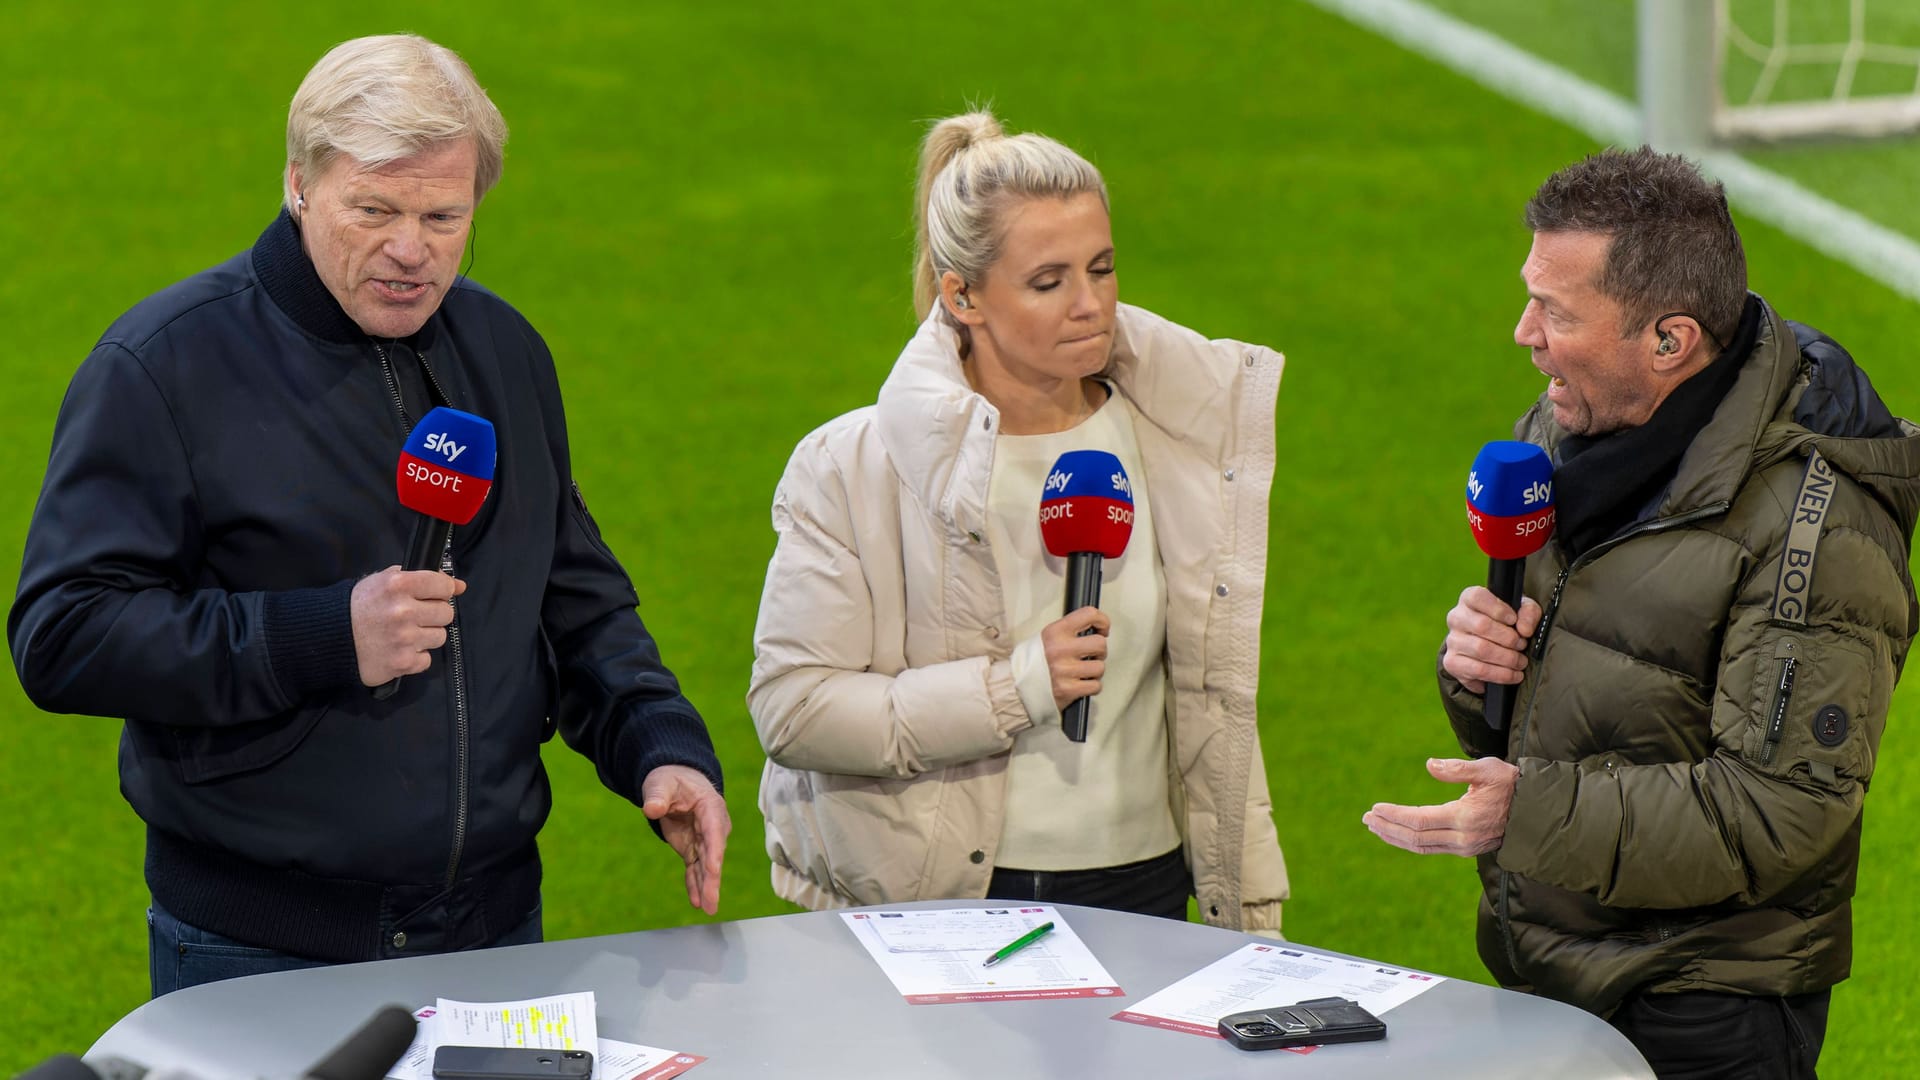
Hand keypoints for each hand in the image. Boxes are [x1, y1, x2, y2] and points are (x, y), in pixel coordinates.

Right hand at [350, 566, 466, 685]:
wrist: (329, 637)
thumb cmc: (358, 606)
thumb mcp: (383, 581)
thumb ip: (421, 577)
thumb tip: (459, 585)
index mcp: (398, 584)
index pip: (443, 586)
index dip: (441, 591)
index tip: (434, 595)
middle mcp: (403, 611)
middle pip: (446, 613)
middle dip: (433, 614)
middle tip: (415, 616)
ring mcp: (404, 638)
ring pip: (439, 637)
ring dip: (425, 636)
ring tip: (404, 634)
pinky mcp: (402, 662)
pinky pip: (426, 659)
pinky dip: (415, 656)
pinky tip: (398, 649)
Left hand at [642, 764, 730, 915]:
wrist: (675, 783)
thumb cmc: (671, 780)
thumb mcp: (661, 783)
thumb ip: (657, 796)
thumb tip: (651, 808)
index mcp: (710, 807)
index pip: (714, 831)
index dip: (714, 851)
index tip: (713, 870)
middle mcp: (713, 827)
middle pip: (714, 855)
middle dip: (713, 879)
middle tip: (712, 902)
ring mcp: (703, 840)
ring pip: (707, 867)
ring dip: (706, 888)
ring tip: (708, 909)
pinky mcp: (693, 849)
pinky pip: (695, 869)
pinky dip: (695, 885)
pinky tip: (697, 902)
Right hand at [1042, 606, 1109, 711]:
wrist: (1016, 686)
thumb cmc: (1033, 661)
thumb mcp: (1047, 638)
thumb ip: (1068, 631)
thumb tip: (1094, 629)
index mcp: (1055, 632)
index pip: (1088, 615)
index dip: (1102, 621)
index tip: (1102, 629)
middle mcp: (1060, 649)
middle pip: (1100, 644)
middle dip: (1100, 651)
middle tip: (1093, 654)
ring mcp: (1064, 670)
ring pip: (1100, 667)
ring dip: (1095, 671)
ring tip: (1084, 671)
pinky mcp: (1068, 689)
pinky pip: (1095, 686)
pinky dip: (1091, 686)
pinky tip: (1082, 683)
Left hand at [1362, 757, 1518, 855]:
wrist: (1535, 810)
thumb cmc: (1511, 784)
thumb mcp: (1487, 769)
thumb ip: (1457, 769)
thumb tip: (1429, 765)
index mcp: (1465, 818)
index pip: (1419, 821)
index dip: (1395, 816)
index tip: (1374, 809)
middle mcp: (1462, 838)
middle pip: (1415, 838)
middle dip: (1388, 828)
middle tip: (1366, 819)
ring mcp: (1464, 847)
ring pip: (1421, 847)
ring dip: (1395, 837)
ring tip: (1375, 826)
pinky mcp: (1465, 849)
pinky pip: (1430, 848)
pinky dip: (1410, 842)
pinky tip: (1397, 833)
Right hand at [1441, 586, 1542, 693]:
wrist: (1491, 646)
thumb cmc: (1508, 623)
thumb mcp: (1523, 611)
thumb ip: (1528, 613)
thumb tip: (1524, 630)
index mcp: (1469, 599)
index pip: (1477, 597)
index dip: (1498, 609)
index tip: (1513, 619)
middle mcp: (1456, 618)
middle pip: (1482, 626)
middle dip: (1509, 638)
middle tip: (1522, 645)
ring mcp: (1452, 641)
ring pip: (1481, 649)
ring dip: (1508, 658)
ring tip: (1521, 662)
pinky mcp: (1452, 663)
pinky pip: (1478, 670)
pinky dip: (1500, 674)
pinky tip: (1513, 675)